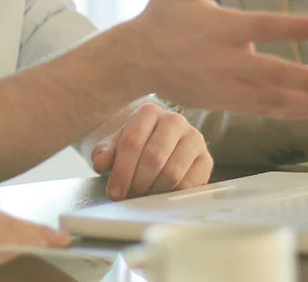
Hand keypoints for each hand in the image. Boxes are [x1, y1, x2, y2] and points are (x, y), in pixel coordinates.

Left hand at [89, 103, 211, 200]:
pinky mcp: (206, 159)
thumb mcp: (115, 147)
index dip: (121, 171)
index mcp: (149, 112)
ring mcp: (194, 139)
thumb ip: (105, 153)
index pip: (132, 142)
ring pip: (172, 172)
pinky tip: (160, 195)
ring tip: (143, 195)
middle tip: (128, 196)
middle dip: (137, 182)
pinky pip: (188, 185)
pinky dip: (170, 195)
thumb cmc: (136, 148)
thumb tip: (101, 163)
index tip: (114, 192)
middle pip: (153, 157)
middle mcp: (175, 120)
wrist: (165, 147)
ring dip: (153, 190)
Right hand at [113, 0, 307, 118]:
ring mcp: (226, 86)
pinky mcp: (225, 102)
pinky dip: (290, 113)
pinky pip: (263, 110)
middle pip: (274, 74)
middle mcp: (225, 61)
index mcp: (219, 29)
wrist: (136, 60)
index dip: (291, 27)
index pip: (261, 27)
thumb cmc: (161, 20)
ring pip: (273, 99)